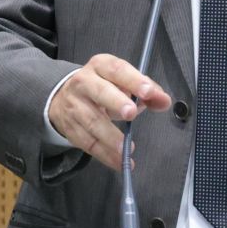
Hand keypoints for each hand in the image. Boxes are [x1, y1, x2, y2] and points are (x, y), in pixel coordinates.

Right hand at [48, 53, 171, 170]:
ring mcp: (74, 106)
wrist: (62, 97)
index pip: (117, 69)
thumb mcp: (122, 82)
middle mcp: (84, 83)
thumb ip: (146, 91)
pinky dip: (105, 155)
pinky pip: (88, 143)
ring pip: (92, 121)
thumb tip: (164, 101)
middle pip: (99, 92)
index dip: (133, 80)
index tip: (148, 92)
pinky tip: (119, 161)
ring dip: (109, 136)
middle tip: (131, 113)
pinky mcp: (70, 128)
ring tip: (125, 148)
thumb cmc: (101, 87)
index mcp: (100, 66)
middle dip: (115, 102)